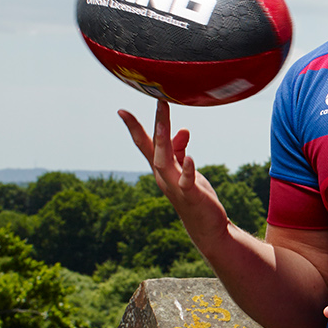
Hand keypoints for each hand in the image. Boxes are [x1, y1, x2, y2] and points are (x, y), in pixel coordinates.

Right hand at [117, 99, 226, 230]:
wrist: (206, 226)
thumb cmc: (194, 195)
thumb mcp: (186, 168)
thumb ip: (180, 150)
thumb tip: (182, 129)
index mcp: (161, 167)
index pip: (145, 143)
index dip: (134, 127)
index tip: (122, 110)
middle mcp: (163, 175)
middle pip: (154, 148)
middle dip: (156, 124)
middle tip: (160, 101)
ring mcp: (175, 186)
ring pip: (164, 162)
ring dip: (165, 142)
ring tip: (167, 123)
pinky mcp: (191, 195)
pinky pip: (187, 181)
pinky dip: (188, 170)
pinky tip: (191, 158)